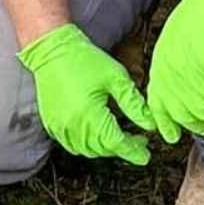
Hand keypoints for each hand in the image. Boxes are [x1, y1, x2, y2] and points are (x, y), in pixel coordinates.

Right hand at [18, 24, 156, 165]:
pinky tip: (97, 134)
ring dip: (105, 148)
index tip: (145, 154)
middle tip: (138, 141)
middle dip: (122, 148)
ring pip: (87, 150)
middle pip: (101, 149)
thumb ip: (134, 104)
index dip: (132, 151)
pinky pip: (72, 145)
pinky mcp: (51, 124)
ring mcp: (59, 126)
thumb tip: (151, 124)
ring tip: (119, 136)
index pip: (115, 143)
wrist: (53, 50)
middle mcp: (71, 125)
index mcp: (89, 113)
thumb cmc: (85, 60)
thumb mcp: (116, 78)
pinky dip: (87, 145)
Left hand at [148, 0, 203, 140]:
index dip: (165, 123)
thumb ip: (171, 65)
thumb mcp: (173, 39)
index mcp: (162, 65)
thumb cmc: (200, 13)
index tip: (172, 134)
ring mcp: (198, 78)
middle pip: (182, 115)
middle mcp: (177, 75)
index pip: (158, 104)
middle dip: (195, 124)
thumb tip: (177, 86)